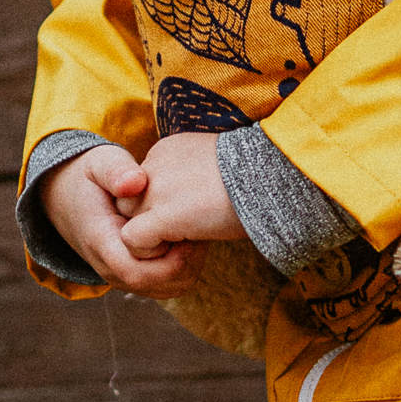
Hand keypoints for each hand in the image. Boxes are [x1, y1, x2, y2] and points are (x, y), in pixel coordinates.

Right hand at [40, 145, 198, 295]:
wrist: (65, 195)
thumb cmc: (89, 177)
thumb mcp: (98, 162)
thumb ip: (115, 170)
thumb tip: (134, 183)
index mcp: (100, 241)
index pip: (136, 271)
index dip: (168, 260)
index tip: (188, 233)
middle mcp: (108, 266)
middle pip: (154, 285)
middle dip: (185, 266)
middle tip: (201, 234)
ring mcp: (119, 274)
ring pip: (163, 289)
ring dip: (187, 269)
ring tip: (198, 237)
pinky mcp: (132, 273)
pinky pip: (163, 285)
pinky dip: (183, 270)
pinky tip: (189, 242)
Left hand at [119, 133, 247, 257]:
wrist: (272, 175)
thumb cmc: (256, 174)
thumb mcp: (215, 164)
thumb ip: (191, 176)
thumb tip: (193, 198)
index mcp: (167, 151)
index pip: (143, 183)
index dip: (160, 204)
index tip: (189, 211)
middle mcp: (154, 165)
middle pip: (130, 201)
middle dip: (149, 220)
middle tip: (183, 231)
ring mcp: (156, 190)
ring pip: (128, 220)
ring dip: (151, 236)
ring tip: (184, 239)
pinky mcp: (163, 215)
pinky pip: (134, 240)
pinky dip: (150, 251)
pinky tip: (180, 246)